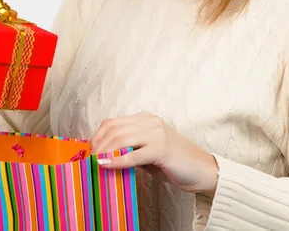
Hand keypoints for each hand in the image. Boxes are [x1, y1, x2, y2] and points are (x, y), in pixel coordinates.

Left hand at [90, 112, 218, 196]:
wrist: (201, 170)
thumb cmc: (173, 163)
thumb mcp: (147, 153)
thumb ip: (129, 150)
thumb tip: (104, 157)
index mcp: (145, 119)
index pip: (112, 123)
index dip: (96, 136)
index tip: (87, 151)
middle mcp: (150, 121)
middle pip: (113, 129)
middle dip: (97, 145)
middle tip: (88, 160)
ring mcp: (156, 132)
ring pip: (120, 139)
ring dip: (104, 152)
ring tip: (94, 164)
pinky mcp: (161, 148)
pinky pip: (133, 154)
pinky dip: (116, 160)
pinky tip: (106, 165)